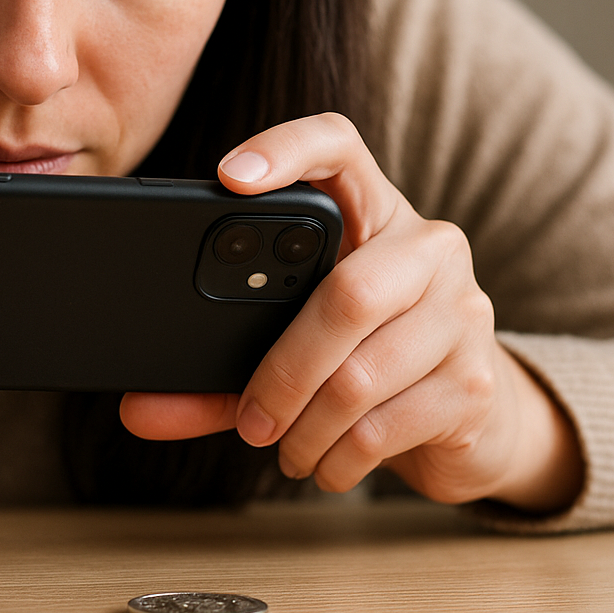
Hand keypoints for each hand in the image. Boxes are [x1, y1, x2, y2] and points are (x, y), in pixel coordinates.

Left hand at [120, 113, 582, 512]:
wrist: (472, 418)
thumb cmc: (364, 365)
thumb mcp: (292, 353)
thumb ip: (217, 375)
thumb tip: (137, 411)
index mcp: (374, 215)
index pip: (337, 147)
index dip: (286, 149)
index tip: (230, 177)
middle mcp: (429, 248)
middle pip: (347, 294)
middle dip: (284, 371)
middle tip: (252, 420)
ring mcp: (464, 311)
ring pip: (364, 374)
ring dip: (307, 429)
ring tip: (283, 450)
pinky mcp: (476, 380)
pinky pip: (391, 424)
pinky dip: (342, 458)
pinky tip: (326, 466)